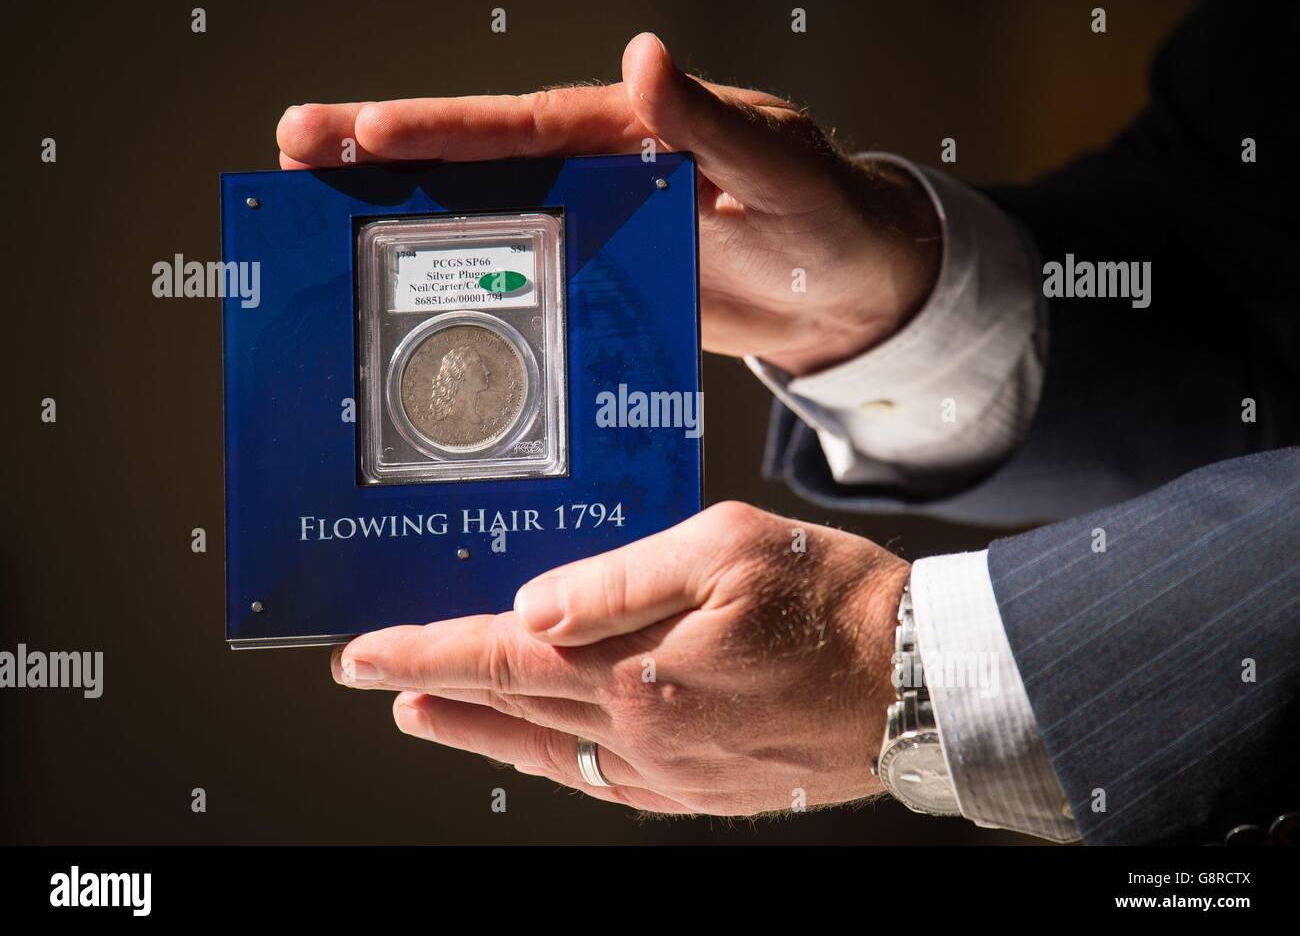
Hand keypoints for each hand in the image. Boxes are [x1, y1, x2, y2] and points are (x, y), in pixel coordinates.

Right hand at [278, 34, 939, 374]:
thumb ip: (710, 123)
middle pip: (478, 157)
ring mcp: (596, 226)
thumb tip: (644, 61)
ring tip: (318, 206)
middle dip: (385, 150)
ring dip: (407, 212)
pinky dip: (462, 280)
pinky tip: (409, 289)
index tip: (365, 131)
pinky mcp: (603, 279)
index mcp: (634, 131)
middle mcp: (601, 170)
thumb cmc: (830, 216)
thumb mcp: (781, 166)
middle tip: (293, 146)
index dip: (444, 129)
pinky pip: (522, 277)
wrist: (850, 292)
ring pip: (486, 213)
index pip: (524, 124)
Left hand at [332, 502, 909, 815]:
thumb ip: (619, 579)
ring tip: (427, 716)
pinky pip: (601, 784)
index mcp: (637, 670)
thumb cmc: (833, 600)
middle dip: (432, 688)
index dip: (423, 651)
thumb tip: (533, 605)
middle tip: (373, 678)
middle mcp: (642, 734)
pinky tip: (535, 755)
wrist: (920, 682)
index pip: (501, 657)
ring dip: (477, 733)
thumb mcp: (726, 548)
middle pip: (511, 710)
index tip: (360, 652)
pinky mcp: (702, 791)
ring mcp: (672, 773)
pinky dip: (549, 766)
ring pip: (546, 755)